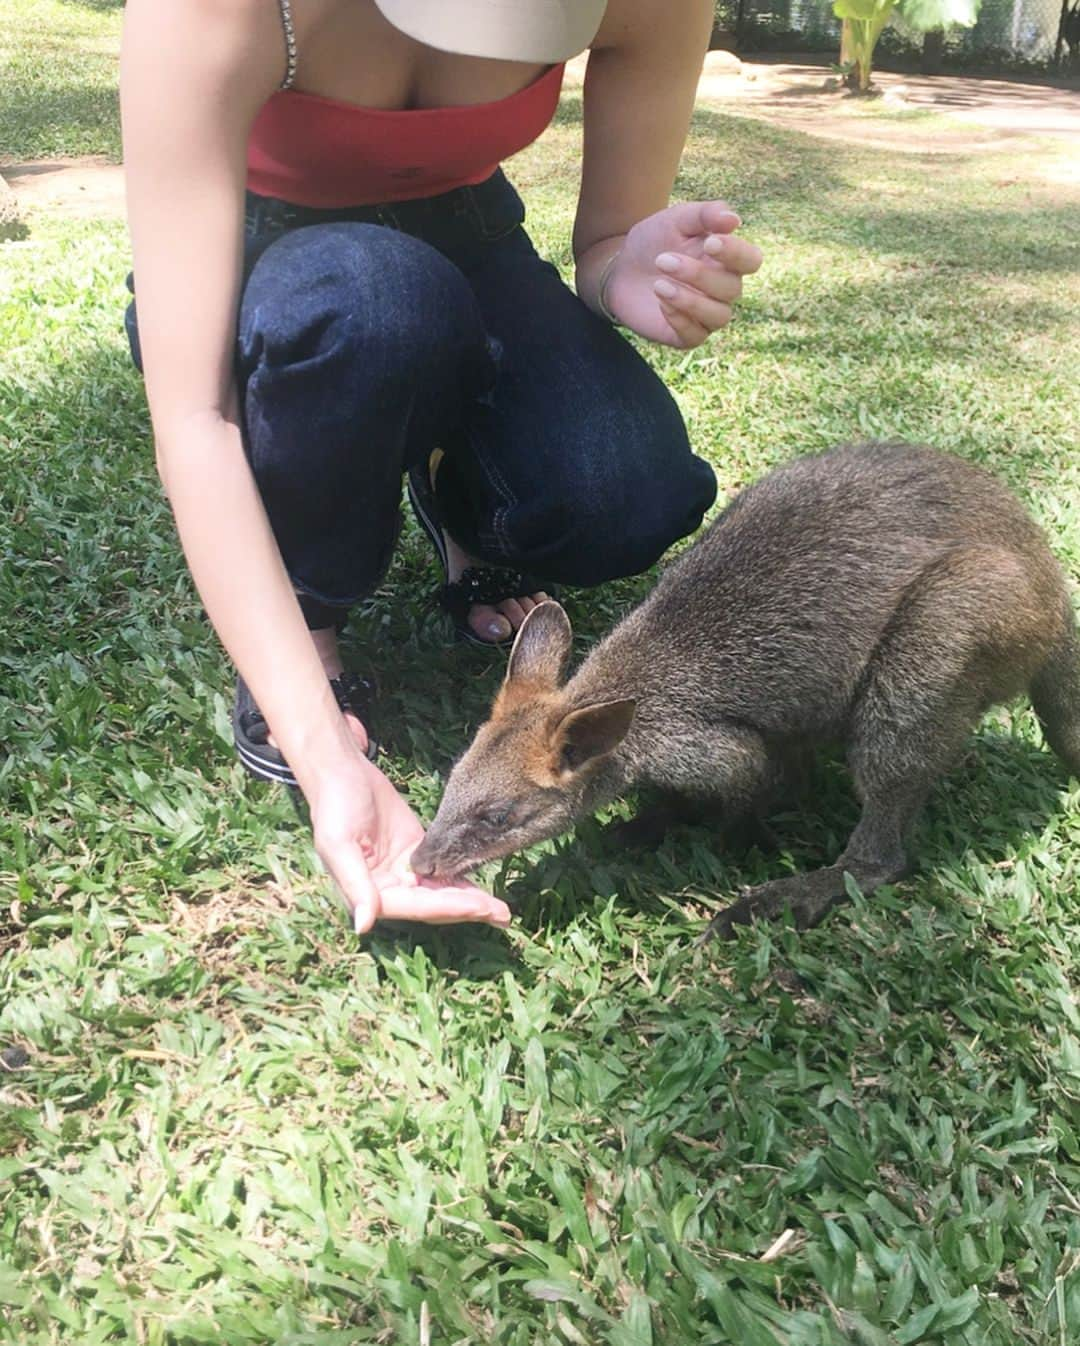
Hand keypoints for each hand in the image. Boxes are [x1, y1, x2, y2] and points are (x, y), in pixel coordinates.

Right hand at [308, 757, 510, 933]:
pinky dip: (462, 881)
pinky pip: (442, 872)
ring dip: (470, 902)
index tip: (479, 908)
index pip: (416, 906)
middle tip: (501, 914)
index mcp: (369, 893)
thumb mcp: (338, 844)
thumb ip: (354, 885)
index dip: (448, 908)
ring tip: (501, 911)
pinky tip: (485, 890)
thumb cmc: (333, 806)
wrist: (342, 773)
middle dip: (467, 909)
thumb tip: (364, 925)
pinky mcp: (415, 852)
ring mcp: (404, 872)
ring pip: (441, 892)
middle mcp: (388, 889)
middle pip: (433, 905)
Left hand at [604, 201, 762, 348]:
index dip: (736, 254)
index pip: (751, 261)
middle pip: (732, 289)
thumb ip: (705, 214)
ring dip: (690, 300)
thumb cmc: (655, 241)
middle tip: (662, 260)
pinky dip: (679, 319)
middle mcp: (724, 290)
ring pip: (719, 316)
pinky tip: (660, 302)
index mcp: (728, 260)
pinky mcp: (687, 335)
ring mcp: (707, 315)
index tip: (710, 242)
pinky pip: (696, 336)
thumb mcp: (676, 220)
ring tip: (659, 284)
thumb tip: (734, 220)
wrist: (621, 269)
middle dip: (698, 274)